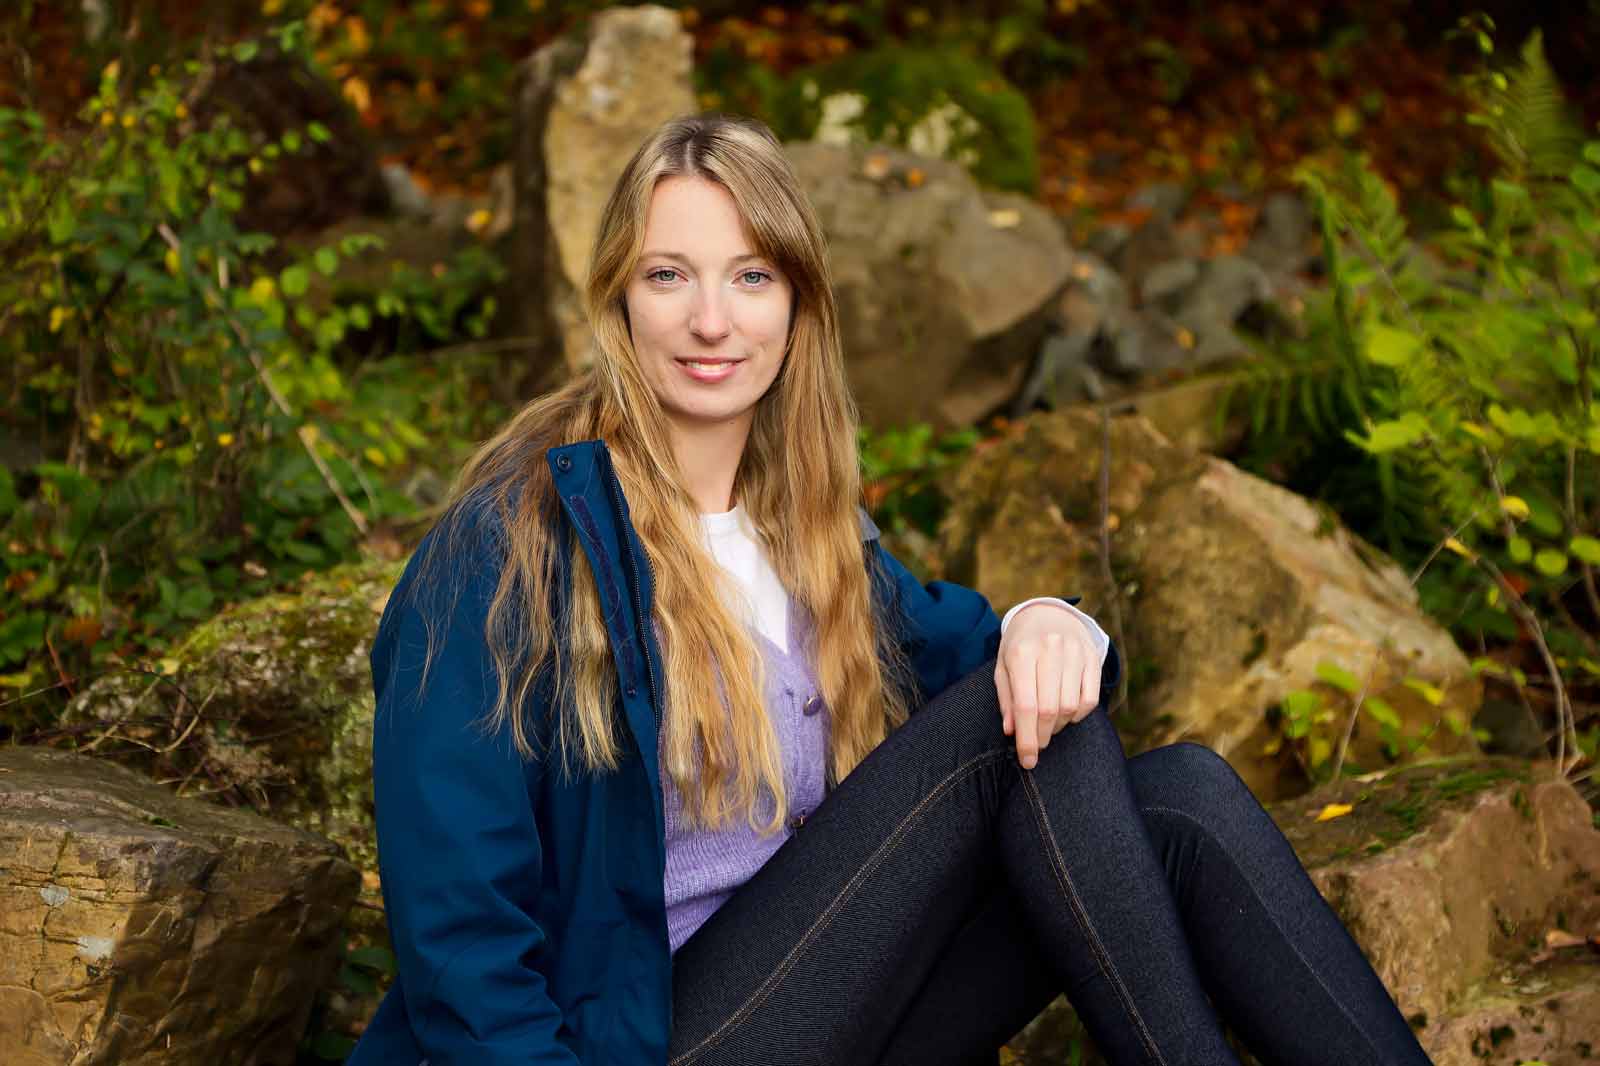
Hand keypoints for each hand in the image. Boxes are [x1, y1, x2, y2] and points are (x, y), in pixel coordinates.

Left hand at [994, 603, 1101, 769]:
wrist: (1047, 613)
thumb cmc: (1020, 646)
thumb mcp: (1004, 667)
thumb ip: (1007, 699)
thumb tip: (1013, 731)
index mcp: (1022, 652)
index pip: (1026, 705)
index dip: (1027, 738)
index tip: (1027, 759)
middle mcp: (1050, 650)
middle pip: (1049, 709)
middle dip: (1041, 736)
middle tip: (1036, 747)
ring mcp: (1075, 652)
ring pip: (1070, 707)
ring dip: (1058, 727)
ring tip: (1047, 726)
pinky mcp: (1093, 657)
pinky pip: (1090, 699)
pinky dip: (1078, 715)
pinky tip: (1066, 714)